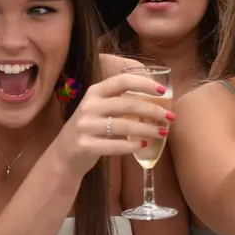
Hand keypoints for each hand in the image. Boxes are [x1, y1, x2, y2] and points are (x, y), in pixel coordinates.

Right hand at [54, 72, 170, 177]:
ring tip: (162, 133)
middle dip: (153, 111)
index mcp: (94, 92)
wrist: (65, 153)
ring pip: (124, 126)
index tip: (162, 91)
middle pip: (127, 104)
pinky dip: (132, 146)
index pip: (122, 81)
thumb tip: (156, 101)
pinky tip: (143, 145)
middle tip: (169, 118)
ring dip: (147, 130)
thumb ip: (119, 102)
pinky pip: (115, 146)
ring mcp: (85, 126)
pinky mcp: (85, 145)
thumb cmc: (90, 128)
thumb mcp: (98, 108)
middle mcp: (89, 106)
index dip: (144, 84)